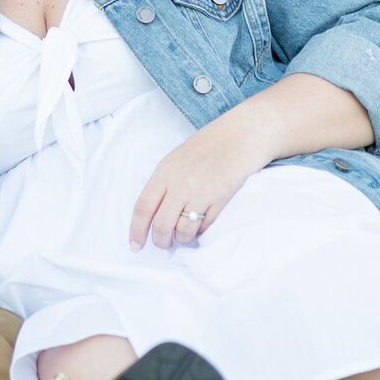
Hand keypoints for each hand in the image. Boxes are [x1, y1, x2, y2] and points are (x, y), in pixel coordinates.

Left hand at [128, 115, 269, 248]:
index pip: (142, 207)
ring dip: (183, 238)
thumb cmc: (212, 144)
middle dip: (161, 241)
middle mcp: (179, 183)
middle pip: (161, 225)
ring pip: (182, 231)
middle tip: (165, 244)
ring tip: (188, 232)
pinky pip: (204, 226)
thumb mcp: (179, 158)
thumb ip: (166, 183)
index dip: (136, 230)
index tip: (135, 245)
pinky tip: (205, 220)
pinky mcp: (219, 200)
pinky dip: (201, 230)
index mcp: (164, 171)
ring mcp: (199, 192)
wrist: (244, 134)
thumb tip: (156, 213)